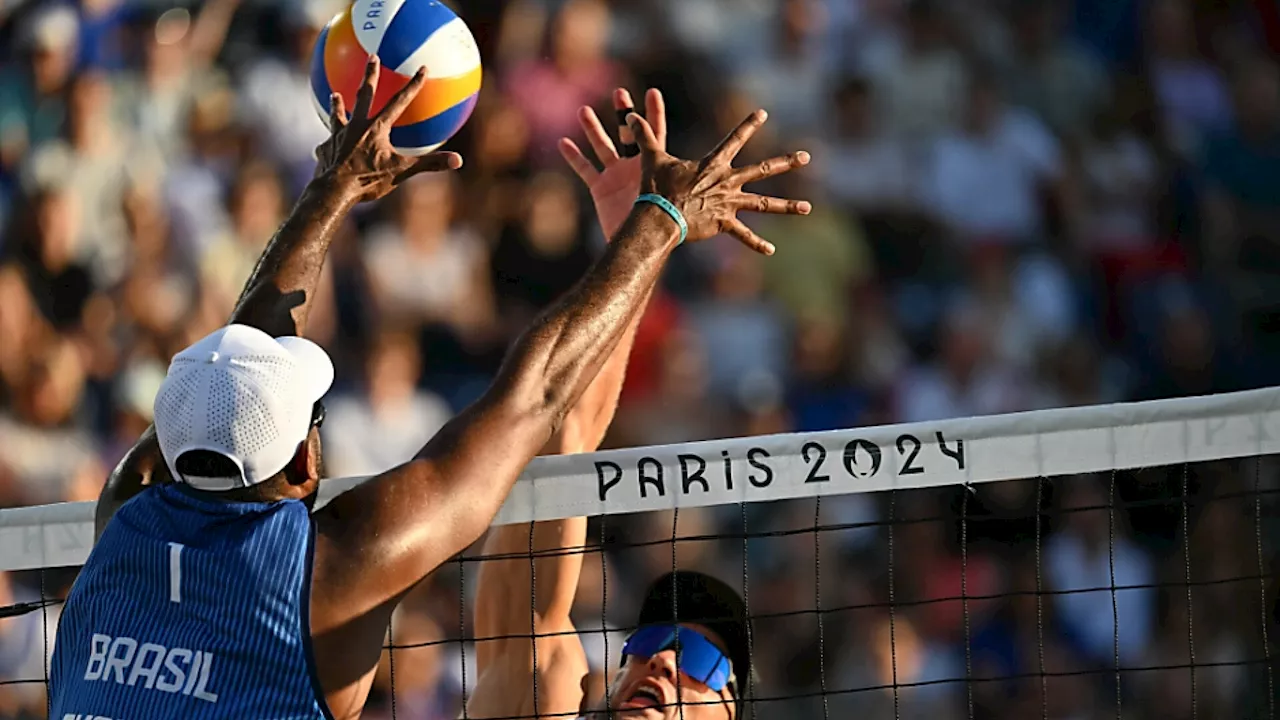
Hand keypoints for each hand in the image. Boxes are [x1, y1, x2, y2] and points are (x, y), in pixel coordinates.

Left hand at [314, 56, 463, 202]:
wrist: (334, 190)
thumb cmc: (368, 180)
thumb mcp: (402, 172)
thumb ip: (430, 164)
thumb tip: (458, 160)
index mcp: (376, 128)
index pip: (399, 102)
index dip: (413, 86)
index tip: (421, 69)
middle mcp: (356, 126)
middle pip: (364, 95)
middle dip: (370, 75)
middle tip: (372, 57)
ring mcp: (338, 136)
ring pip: (338, 115)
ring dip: (338, 104)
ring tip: (335, 95)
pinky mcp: (325, 150)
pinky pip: (327, 144)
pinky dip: (328, 144)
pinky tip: (324, 146)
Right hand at [559, 88, 666, 237]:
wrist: (643, 243)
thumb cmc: (662, 219)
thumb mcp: (669, 189)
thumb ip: (678, 172)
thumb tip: (719, 158)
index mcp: (654, 164)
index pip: (656, 132)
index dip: (654, 113)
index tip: (653, 92)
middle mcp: (635, 167)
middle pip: (628, 134)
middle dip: (623, 113)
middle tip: (620, 93)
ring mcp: (616, 177)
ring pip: (602, 147)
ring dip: (593, 129)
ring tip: (584, 110)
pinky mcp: (601, 189)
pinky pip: (585, 170)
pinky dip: (574, 157)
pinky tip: (563, 142)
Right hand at [628, 110, 810, 254]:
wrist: (661, 215)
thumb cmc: (657, 186)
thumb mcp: (652, 158)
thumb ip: (645, 136)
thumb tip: (630, 117)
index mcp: (714, 164)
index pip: (735, 139)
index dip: (748, 125)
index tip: (763, 113)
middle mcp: (727, 181)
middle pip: (762, 170)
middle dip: (786, 163)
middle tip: (806, 157)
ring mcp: (728, 203)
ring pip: (764, 204)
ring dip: (788, 206)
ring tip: (808, 208)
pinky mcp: (723, 223)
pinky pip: (743, 234)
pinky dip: (756, 244)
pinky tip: (770, 251)